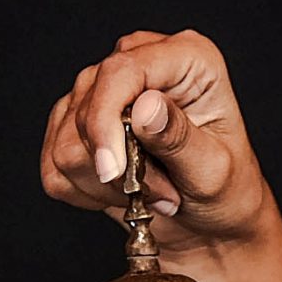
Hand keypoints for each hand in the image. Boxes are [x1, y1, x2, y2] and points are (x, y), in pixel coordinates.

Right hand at [39, 28, 270, 254]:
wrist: (212, 222)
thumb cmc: (228, 192)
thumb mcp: (215, 171)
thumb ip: (180, 138)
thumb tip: (145, 107)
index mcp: (187, 58)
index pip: (120, 70)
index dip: (106, 120)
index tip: (112, 170)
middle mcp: (141, 61)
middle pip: (87, 108)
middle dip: (121, 166)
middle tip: (164, 192)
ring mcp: (103, 89)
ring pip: (67, 143)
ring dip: (108, 186)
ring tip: (151, 193)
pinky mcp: (77, 121)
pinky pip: (54, 165)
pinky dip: (87, 192)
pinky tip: (122, 194)